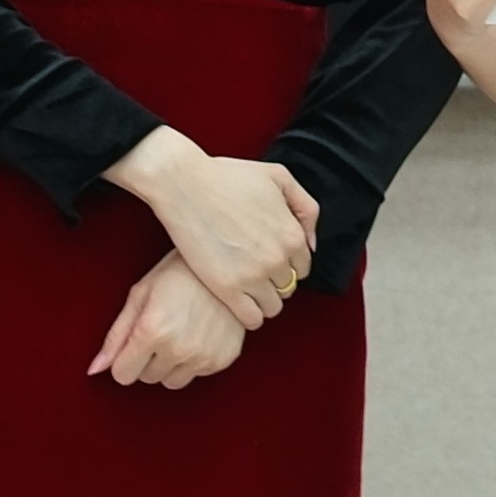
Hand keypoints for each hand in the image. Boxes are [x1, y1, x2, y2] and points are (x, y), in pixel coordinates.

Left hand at [90, 249, 250, 390]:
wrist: (227, 263)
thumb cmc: (179, 272)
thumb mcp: (141, 295)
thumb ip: (116, 336)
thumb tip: (95, 369)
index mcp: (151, 331)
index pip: (123, 375)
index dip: (125, 358)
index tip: (135, 341)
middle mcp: (178, 348)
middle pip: (148, 378)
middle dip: (149, 359)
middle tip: (162, 329)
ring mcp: (203, 355)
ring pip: (173, 381)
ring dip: (171, 364)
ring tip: (181, 332)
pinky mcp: (224, 358)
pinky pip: (198, 374)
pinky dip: (196, 360)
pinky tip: (200, 333)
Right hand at [109, 126, 314, 319]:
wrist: (184, 184)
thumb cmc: (227, 177)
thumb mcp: (279, 177)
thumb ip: (306, 209)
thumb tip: (311, 243)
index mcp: (292, 234)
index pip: (303, 266)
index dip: (288, 262)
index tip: (270, 257)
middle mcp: (277, 258)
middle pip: (288, 287)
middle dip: (275, 280)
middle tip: (254, 268)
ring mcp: (253, 276)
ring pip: (273, 307)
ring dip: (264, 299)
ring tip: (246, 285)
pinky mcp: (227, 289)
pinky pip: (252, 319)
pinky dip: (250, 315)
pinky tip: (238, 301)